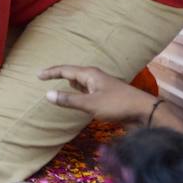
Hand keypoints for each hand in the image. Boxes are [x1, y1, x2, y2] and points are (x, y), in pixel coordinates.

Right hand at [39, 65, 159, 125]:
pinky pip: (87, 91)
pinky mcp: (106, 96)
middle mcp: (95, 77)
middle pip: (72, 74)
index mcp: (90, 74)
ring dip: (69, 84)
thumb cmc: (117, 105)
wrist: (144, 111)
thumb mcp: (90, 104)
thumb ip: (68, 100)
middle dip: (59, 76)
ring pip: (80, 82)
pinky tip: (76, 99)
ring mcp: (101, 86)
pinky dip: (78, 93)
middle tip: (44, 78)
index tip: (37, 75)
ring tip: (57, 87)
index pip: (65, 70)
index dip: (50, 72)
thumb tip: (47, 95)